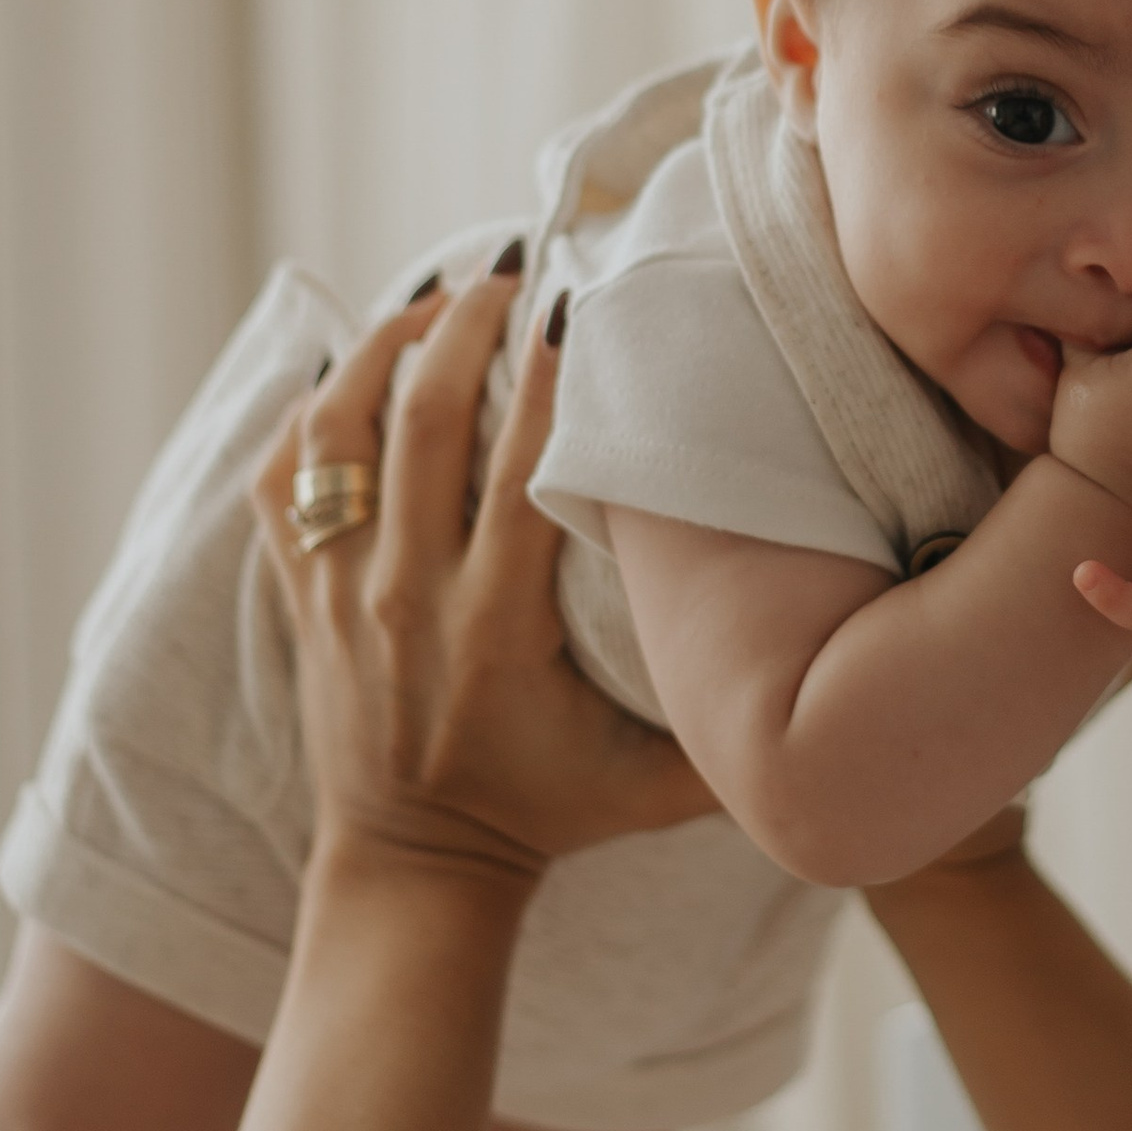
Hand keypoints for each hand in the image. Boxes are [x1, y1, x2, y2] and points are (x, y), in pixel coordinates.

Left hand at [251, 264, 722, 881]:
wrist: (417, 865)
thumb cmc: (549, 814)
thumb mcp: (656, 787)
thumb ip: (738, 735)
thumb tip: (850, 675)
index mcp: (497, 627)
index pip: (523, 464)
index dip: (550, 372)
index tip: (582, 302)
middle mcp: (409, 594)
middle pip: (421, 416)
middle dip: (465, 320)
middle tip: (513, 264)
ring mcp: (340, 588)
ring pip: (338, 426)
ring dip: (385, 343)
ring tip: (438, 297)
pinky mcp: (299, 592)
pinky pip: (281, 472)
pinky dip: (311, 406)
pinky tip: (359, 367)